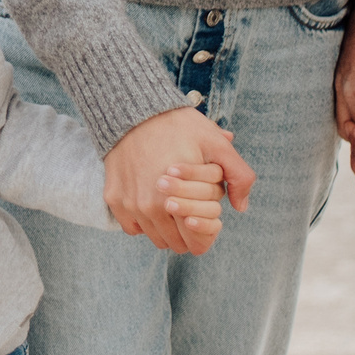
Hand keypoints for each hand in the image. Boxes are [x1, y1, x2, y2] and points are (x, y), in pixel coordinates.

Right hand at [104, 109, 253, 253]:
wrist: (134, 110)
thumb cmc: (178, 126)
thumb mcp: (216, 143)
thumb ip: (238, 175)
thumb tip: (241, 207)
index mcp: (177, 201)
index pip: (196, 244)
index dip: (205, 231)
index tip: (205, 213)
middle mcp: (150, 208)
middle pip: (176, 244)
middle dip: (186, 228)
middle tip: (189, 204)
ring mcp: (130, 205)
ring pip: (154, 238)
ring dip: (165, 226)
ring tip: (171, 200)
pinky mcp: (114, 198)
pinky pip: (132, 227)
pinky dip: (142, 220)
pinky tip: (150, 199)